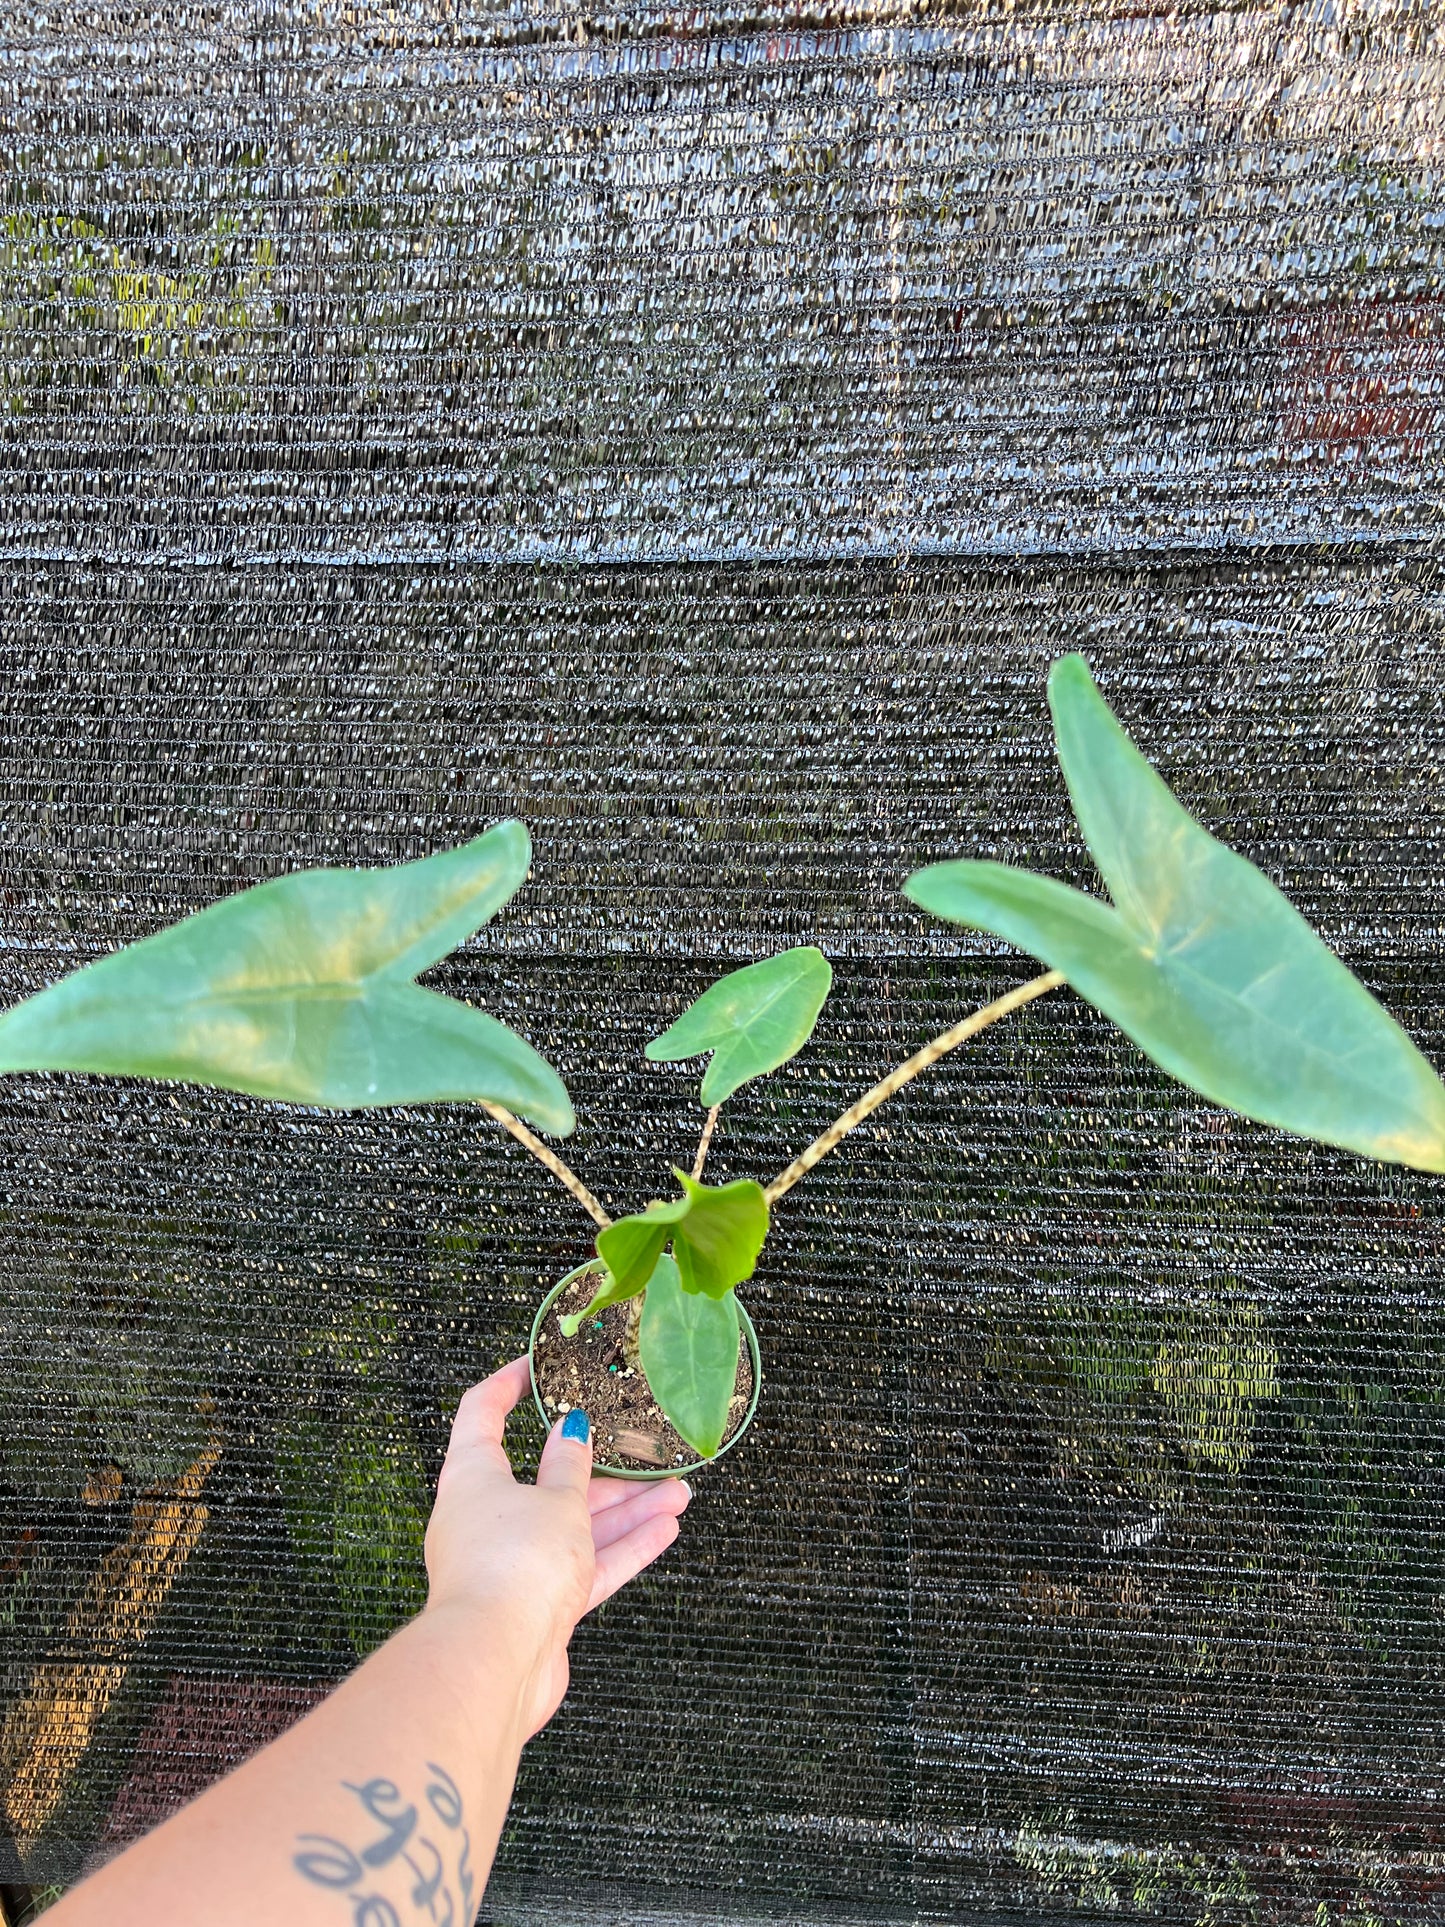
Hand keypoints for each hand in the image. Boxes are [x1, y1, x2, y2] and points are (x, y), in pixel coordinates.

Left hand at [423, 1355, 689, 1737]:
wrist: (495, 1665)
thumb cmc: (511, 1569)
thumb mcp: (555, 1501)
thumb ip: (570, 1466)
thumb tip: (572, 1429)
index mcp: (471, 1478)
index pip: (483, 1414)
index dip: (510, 1384)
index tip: (540, 1365)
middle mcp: (486, 1518)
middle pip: (546, 1478)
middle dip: (601, 1466)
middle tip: (639, 1446)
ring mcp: (512, 1564)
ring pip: (575, 1525)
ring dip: (625, 1509)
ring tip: (676, 1492)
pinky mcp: (537, 1606)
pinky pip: (585, 1567)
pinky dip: (621, 1548)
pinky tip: (662, 1530)